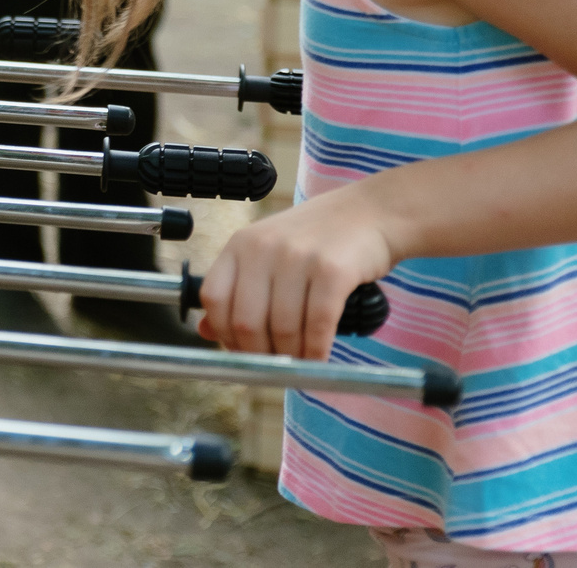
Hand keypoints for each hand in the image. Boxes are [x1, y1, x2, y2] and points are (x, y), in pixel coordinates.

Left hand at [195, 190, 394, 359]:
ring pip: (283, 328)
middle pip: (246, 321)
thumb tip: (206, 332)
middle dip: (260, 354)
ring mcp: (297, 257)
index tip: (241, 351)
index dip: (224, 333)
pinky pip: (318, 324)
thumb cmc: (317, 239)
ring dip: (292, 356)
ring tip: (300, 362)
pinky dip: (317, 350)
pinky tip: (320, 357)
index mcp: (240, 244)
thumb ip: (238, 289)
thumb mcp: (268, 254)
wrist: (370, 212)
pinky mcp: (332, 270)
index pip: (214, 298)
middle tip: (275, 364)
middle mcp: (263, 248)